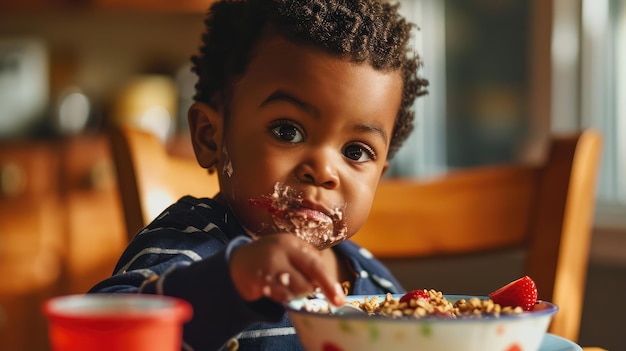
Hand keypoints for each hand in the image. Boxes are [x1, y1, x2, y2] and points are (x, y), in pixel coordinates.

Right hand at [229, 234, 344, 305]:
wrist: (239, 261)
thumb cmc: (272, 258)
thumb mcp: (290, 253)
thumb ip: (308, 263)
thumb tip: (329, 285)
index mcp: (291, 243)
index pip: (316, 264)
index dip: (329, 282)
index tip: (339, 299)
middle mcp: (280, 252)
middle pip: (307, 280)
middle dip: (319, 291)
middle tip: (328, 300)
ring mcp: (267, 266)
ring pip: (296, 291)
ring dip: (297, 294)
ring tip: (288, 286)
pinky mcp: (258, 280)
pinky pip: (281, 297)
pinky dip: (284, 298)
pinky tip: (278, 290)